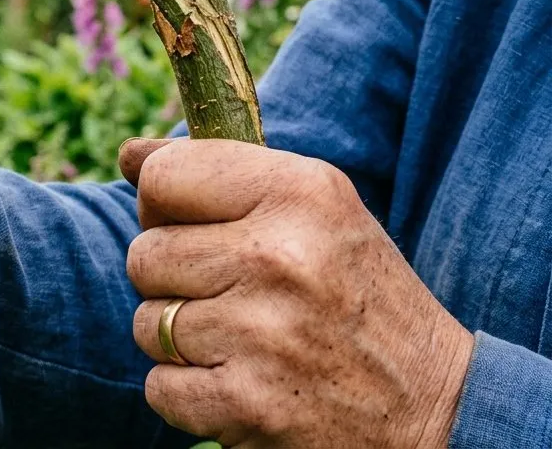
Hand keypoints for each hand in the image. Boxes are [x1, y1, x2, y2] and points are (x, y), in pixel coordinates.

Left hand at [119, 138, 473, 447]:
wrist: (435, 410)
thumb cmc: (356, 297)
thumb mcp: (313, 212)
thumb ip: (218, 174)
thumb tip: (127, 152)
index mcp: (300, 191)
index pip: (162, 177)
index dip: (163, 207)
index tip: (201, 229)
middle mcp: (278, 254)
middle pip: (144, 255)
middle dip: (175, 282)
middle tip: (237, 298)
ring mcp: (262, 332)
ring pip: (146, 323)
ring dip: (181, 341)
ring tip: (247, 342)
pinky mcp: (248, 402)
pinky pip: (159, 386)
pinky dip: (188, 395)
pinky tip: (243, 383)